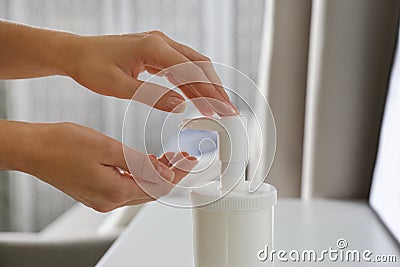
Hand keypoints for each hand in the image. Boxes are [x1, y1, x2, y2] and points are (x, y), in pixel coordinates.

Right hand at [11, 122, 196, 211]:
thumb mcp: (107, 148)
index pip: (158, 187)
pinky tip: (147, 162)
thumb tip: (162, 171)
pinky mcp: (96, 192)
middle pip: (151, 191)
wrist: (33, 149)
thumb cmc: (62, 145)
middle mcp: (109, 200)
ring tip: (170, 156)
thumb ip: (138, 162)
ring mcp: (101, 198)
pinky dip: (140, 175)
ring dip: (156, 174)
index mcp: (114, 191)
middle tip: (184, 156)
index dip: (177, 173)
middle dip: (171, 174)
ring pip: (140, 189)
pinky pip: (126, 187)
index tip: (189, 160)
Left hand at [61, 31, 238, 115]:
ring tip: (216, 109)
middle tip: (228, 111)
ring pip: (193, 66)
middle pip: (199, 65)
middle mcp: (160, 42)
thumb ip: (151, 96)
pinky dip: (191, 84)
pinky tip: (196, 98)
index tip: (223, 108)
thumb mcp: (117, 86)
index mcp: (152, 47)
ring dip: (206, 87)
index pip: (191, 70)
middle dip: (215, 89)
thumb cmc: (91, 67)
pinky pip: (180, 68)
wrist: (76, 53)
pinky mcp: (156, 52)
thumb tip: (181, 106)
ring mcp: (159, 45)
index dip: (210, 91)